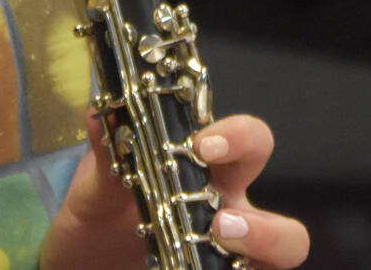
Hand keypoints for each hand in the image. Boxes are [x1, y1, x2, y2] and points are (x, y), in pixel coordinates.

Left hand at [42, 114, 309, 269]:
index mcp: (206, 171)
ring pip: (287, 244)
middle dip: (264, 216)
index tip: (203, 145)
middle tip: (219, 219)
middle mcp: (228, 209)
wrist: (83, 261)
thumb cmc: (99, 216)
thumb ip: (106, 154)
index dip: (238, 136)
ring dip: (267, 241)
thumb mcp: (97, 186)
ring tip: (221, 239)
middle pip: (281, 196)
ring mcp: (229, 251)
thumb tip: (102, 115)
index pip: (246, 140)